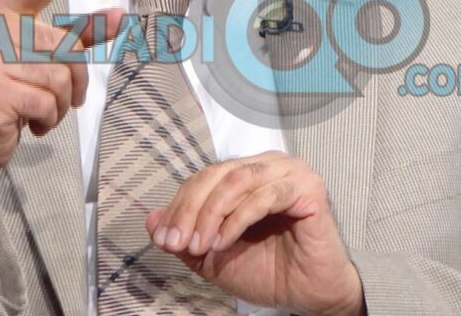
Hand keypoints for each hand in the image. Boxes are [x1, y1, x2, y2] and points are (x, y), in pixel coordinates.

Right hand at [0, 0, 120, 208]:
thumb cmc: (12, 90)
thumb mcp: (43, 56)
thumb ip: (78, 35)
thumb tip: (119, 15)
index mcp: (2, 11)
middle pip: (65, 46)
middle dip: (76, 80)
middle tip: (63, 97)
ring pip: (60, 78)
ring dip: (61, 104)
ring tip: (40, 110)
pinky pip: (47, 104)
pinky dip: (48, 120)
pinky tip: (30, 123)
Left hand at [146, 151, 364, 315]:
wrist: (310, 295)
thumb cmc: (269, 272)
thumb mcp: (213, 256)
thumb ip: (185, 236)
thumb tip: (150, 219)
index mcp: (249, 173)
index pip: (205, 177)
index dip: (179, 205)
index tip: (163, 239)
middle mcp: (270, 165)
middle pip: (217, 174)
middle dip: (190, 210)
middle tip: (176, 242)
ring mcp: (291, 173)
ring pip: (237, 180)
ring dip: (210, 214)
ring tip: (199, 246)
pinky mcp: (308, 190)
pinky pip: (264, 196)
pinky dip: (237, 220)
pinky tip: (223, 242)